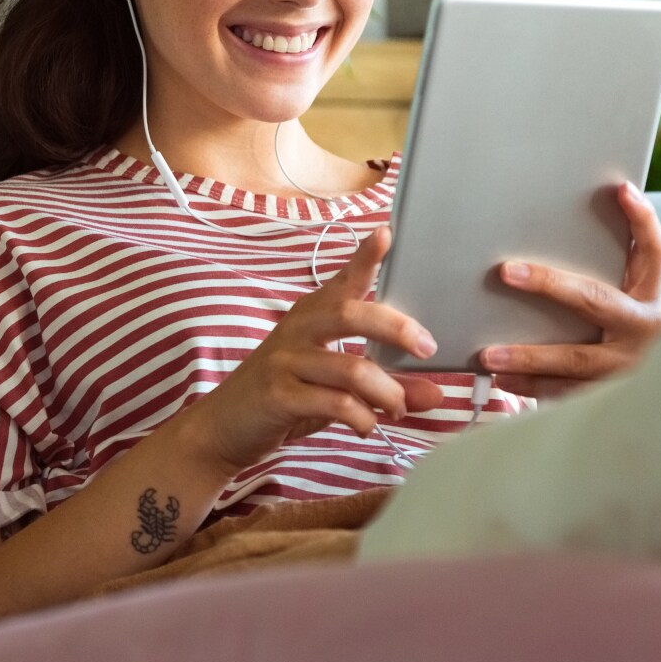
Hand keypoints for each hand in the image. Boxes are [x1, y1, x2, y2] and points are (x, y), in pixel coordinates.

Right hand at [184, 226, 445, 474]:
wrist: (224, 427)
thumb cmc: (285, 397)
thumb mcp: (335, 388)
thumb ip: (385, 387)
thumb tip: (436, 394)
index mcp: (311, 316)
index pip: (343, 280)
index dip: (365, 257)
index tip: (386, 234)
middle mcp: (297, 329)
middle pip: (350, 313)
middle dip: (395, 328)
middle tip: (426, 348)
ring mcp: (286, 361)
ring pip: (352, 368)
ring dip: (387, 392)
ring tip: (398, 409)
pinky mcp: (279, 395)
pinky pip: (335, 403)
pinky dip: (363, 418)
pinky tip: (366, 426)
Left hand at [479, 181, 660, 399]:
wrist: (658, 391)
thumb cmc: (622, 330)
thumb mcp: (627, 296)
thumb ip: (603, 268)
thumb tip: (559, 222)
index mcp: (648, 296)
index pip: (654, 250)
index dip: (642, 220)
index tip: (620, 190)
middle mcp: (644, 330)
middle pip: (596, 301)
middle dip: (550, 285)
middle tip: (507, 272)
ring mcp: (628, 367)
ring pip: (575, 359)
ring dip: (529, 357)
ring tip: (488, 355)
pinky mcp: (610, 396)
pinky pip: (567, 393)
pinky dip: (533, 387)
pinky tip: (504, 381)